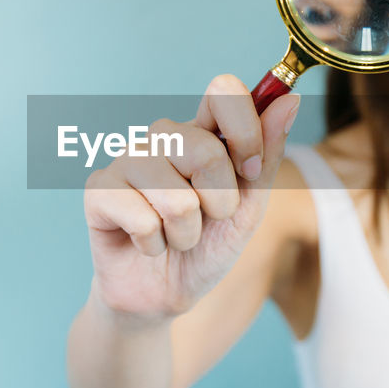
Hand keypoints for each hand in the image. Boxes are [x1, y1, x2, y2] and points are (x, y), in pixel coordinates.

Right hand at [83, 74, 299, 324]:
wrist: (164, 294)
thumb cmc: (206, 247)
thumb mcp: (249, 207)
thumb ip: (266, 156)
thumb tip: (289, 100)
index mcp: (202, 133)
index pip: (223, 93)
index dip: (246, 132)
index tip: (251, 171)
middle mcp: (162, 138)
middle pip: (204, 150)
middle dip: (219, 202)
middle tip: (207, 219)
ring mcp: (128, 160)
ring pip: (176, 198)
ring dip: (186, 234)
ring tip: (175, 236)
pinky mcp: (99, 190)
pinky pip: (143, 220)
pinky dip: (155, 245)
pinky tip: (146, 244)